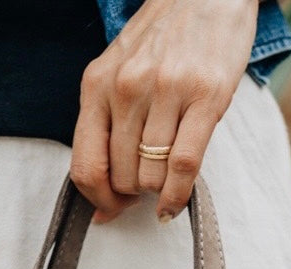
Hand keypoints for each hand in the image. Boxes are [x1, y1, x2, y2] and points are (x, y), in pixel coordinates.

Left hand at [70, 0, 258, 223]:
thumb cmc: (164, 38)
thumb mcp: (119, 73)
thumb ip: (107, 129)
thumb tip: (103, 206)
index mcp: (98, 84)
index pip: (85, 165)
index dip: (98, 199)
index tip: (110, 208)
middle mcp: (127, 88)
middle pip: (121, 176)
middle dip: (134, 193)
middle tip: (146, 184)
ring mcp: (166, 91)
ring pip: (151, 176)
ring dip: (157, 190)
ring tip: (165, 176)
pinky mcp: (205, 96)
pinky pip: (184, 166)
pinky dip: (178, 196)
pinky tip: (175, 204)